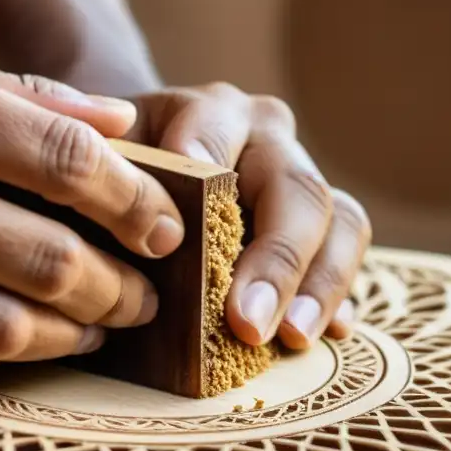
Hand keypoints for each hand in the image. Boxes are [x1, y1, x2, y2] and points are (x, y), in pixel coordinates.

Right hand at [0, 44, 184, 391]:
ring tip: (94, 329)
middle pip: (42, 258)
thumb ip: (24, 95)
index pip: (60, 159)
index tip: (164, 231)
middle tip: (142, 298)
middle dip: (115, 288)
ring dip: (66, 338)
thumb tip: (124, 128)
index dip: (131, 202)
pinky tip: (16, 347)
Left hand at [127, 83, 370, 349]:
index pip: (215, 130)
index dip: (206, 168)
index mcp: (213, 112)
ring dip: (320, 284)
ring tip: (293, 338)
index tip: (184, 225)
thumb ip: (101, 169)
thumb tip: (103, 207)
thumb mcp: (104, 153)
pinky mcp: (325, 224)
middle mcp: (269, 139)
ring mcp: (303, 179)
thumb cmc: (125, 164)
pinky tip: (328, 334)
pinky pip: (349, 253)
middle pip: (296, 190)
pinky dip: (339, 295)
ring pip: (341, 221)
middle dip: (277, 261)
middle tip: (247, 323)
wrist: (157, 156)